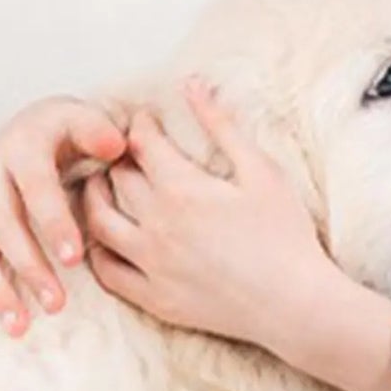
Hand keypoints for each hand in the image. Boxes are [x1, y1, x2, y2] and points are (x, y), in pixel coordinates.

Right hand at [0, 96, 129, 335]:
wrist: (35, 131)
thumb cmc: (67, 136)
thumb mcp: (85, 122)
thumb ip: (100, 132)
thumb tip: (115, 144)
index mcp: (22, 146)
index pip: (36, 187)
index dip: (54, 222)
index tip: (74, 259)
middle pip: (3, 224)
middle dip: (29, 267)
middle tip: (57, 305)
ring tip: (19, 326)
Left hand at [81, 78, 338, 359]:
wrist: (295, 305)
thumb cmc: (286, 237)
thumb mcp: (262, 172)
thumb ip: (223, 127)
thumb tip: (193, 85)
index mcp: (183, 189)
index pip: (142, 142)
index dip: (140, 124)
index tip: (144, 120)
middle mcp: (158, 226)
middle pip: (117, 178)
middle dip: (117, 157)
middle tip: (124, 151)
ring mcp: (152, 266)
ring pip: (99, 222)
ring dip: (95, 198)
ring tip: (103, 188)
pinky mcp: (156, 299)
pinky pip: (108, 273)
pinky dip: (99, 251)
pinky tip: (107, 239)